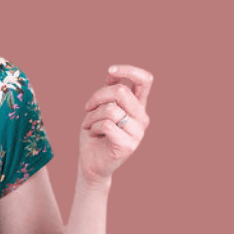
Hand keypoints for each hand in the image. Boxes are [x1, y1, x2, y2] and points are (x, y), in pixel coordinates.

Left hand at [78, 65, 152, 187]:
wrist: (91, 163)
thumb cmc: (95, 133)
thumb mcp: (100, 108)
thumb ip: (109, 92)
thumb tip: (113, 73)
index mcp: (138, 106)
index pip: (145, 80)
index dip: (129, 70)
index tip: (110, 71)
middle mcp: (142, 118)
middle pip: (121, 91)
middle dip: (97, 96)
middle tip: (88, 107)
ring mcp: (137, 133)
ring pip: (110, 109)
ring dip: (91, 116)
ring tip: (89, 125)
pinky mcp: (128, 146)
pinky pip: (106, 125)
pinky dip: (92, 127)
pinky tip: (93, 133)